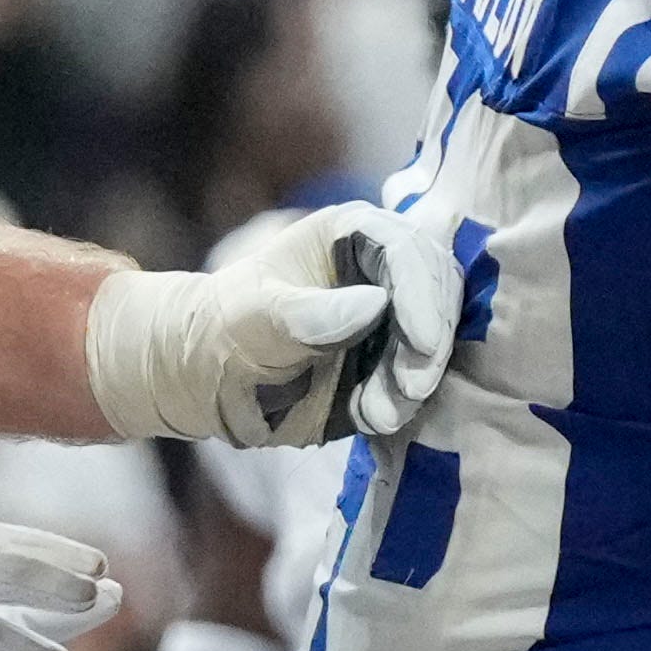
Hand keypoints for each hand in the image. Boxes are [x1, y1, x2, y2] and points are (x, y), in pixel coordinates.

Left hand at [83, 202, 474, 445]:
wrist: (211, 377)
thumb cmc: (226, 330)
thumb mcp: (257, 318)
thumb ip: (311, 313)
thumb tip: (375, 304)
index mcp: (353, 233)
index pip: (409, 252)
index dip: (425, 297)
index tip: (424, 345)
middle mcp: (383, 269)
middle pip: (438, 294)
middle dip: (429, 344)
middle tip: (410, 389)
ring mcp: (395, 315)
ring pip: (436, 339)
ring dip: (416, 381)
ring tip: (375, 413)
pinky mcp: (394, 358)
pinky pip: (420, 376)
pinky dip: (405, 400)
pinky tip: (373, 416)